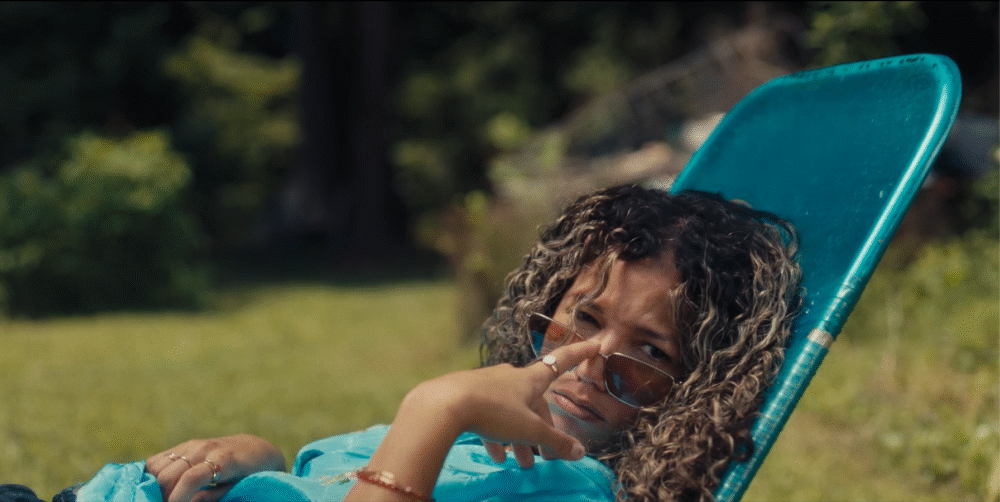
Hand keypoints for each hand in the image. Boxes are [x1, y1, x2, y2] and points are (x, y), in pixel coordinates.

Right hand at [144, 434, 285, 501]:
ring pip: (158, 466)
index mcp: (222, 460)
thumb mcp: (238, 488)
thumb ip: (215, 495)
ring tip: (163, 499)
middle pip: (169, 474)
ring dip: (154, 486)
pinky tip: (155, 487)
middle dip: (163, 496)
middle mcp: (204, 448)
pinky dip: (151, 475)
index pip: (191, 478)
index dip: (178, 498)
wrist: (254, 450)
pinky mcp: (183, 445)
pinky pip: (157, 460)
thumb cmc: (249, 474)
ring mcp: (192, 445)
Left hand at [405, 338, 601, 467]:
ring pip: (511, 411)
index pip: (562, 362)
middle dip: (541, 429)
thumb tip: (580, 452)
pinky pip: (489, 414)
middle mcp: (510, 376)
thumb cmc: (494, 411)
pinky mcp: (468, 394)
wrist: (444, 404)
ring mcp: (487, 384)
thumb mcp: (529, 430)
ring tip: (519, 462)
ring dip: (518, 437)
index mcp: (531, 379)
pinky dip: (496, 434)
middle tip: (543, 457)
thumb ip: (555, 442)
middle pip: (534, 402)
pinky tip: (494, 455)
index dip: (580, 354)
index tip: (597, 344)